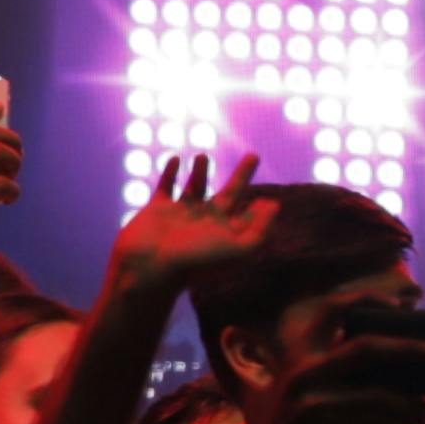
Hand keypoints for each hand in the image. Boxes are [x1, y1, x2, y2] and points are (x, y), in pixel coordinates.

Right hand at [101, 151, 275, 310]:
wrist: (150, 268)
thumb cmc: (196, 261)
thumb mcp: (237, 249)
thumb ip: (260, 230)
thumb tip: (274, 205)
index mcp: (224, 233)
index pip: (248, 217)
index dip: (260, 210)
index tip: (270, 200)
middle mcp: (205, 222)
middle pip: (229, 194)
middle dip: (242, 176)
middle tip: (254, 155)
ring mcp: (180, 215)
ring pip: (195, 187)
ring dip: (201, 171)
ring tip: (203, 155)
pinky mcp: (157, 209)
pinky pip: (165, 186)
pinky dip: (169, 172)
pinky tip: (175, 159)